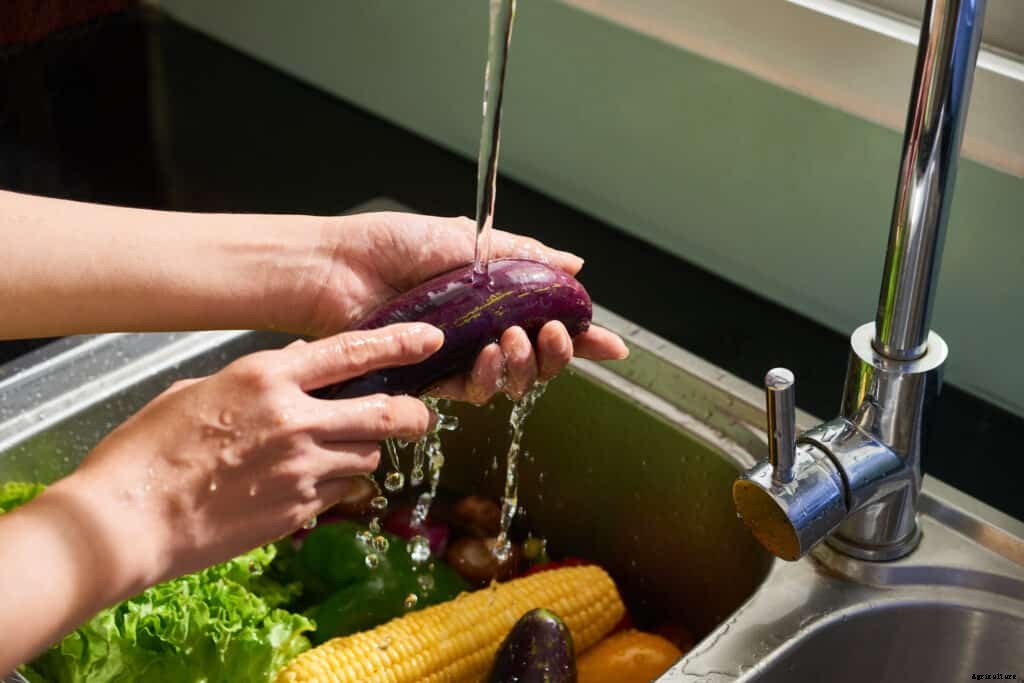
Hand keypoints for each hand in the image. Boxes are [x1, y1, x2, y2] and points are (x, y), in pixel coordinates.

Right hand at [64, 323, 443, 589]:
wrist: (129, 518)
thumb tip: (301, 360)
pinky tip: (308, 485)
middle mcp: (296, 420)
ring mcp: (301, 469)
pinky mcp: (298, 510)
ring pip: (367, 457)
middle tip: (421, 417)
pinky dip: (337, 487)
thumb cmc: (150, 447)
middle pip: (384, 413)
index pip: (351, 351)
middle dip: (413, 415)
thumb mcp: (201, 388)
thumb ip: (261, 376)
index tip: (430, 340)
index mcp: (267, 377)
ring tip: (339, 453)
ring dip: (364, 452)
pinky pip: (341, 493)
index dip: (399, 344)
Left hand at [278, 212, 627, 402]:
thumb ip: (526, 254)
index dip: (583, 338)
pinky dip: (489, 378)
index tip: (613, 347)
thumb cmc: (394, 245)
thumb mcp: (470, 239)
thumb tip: (577, 264)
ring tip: (515, 339)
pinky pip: (473, 391)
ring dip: (526, 365)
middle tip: (556, 334)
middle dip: (559, 353)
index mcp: (496, 297)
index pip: (550, 323)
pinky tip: (488, 355)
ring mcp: (457, 356)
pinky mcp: (431, 377)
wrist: (340, 267)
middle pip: (540, 360)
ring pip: (512, 381)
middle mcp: (481, 330)